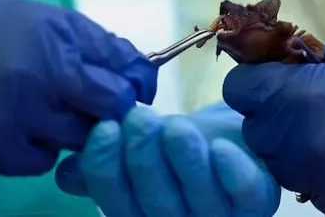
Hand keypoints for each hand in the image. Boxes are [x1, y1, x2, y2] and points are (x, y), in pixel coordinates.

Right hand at [0, 0, 157, 175]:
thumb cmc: (11, 29)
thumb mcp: (64, 24)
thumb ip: (109, 52)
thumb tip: (145, 80)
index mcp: (54, 63)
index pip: (115, 100)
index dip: (121, 95)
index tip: (115, 89)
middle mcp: (29, 102)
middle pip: (94, 130)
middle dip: (94, 114)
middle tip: (74, 93)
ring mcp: (5, 133)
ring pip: (67, 149)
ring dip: (64, 130)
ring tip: (40, 102)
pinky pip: (36, 163)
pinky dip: (35, 146)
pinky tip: (17, 119)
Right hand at [55, 103, 279, 216]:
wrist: (230, 136)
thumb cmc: (173, 145)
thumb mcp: (133, 150)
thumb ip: (101, 161)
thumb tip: (66, 171)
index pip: (116, 204)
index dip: (106, 170)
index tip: (105, 128)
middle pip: (155, 206)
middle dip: (144, 160)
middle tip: (139, 118)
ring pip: (199, 200)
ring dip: (185, 162)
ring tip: (175, 126)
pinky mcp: (258, 204)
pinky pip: (245, 195)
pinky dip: (232, 173)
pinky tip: (220, 148)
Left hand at [223, 36, 324, 216]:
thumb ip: (299, 73)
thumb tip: (264, 76)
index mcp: (302, 97)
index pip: (239, 92)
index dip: (256, 85)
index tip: (272, 84)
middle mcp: (307, 144)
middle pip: (258, 135)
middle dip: (277, 121)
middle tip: (312, 111)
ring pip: (286, 168)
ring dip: (301, 153)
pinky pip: (320, 195)